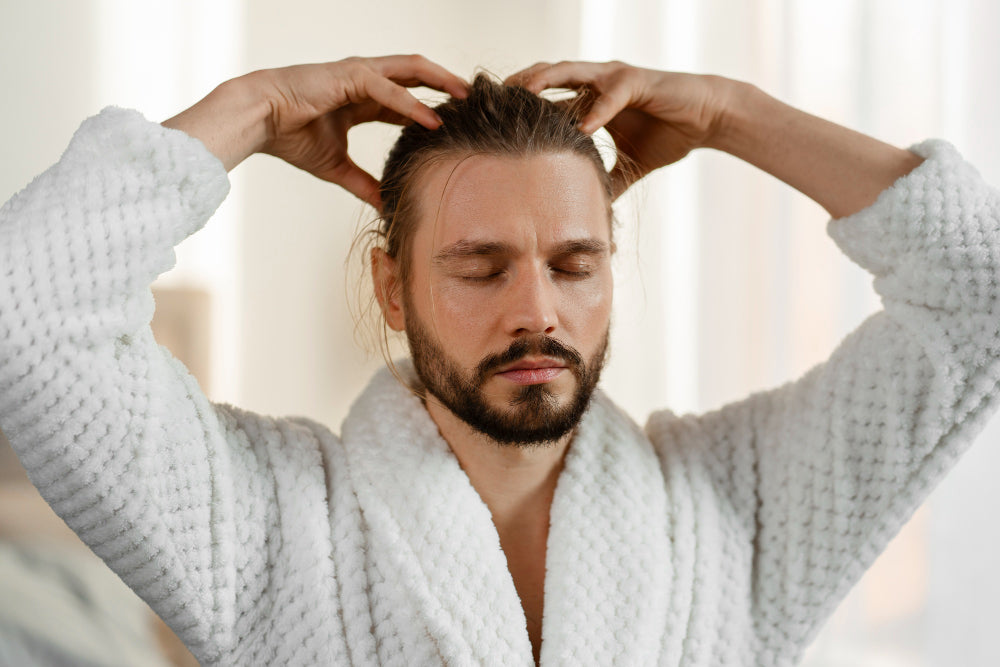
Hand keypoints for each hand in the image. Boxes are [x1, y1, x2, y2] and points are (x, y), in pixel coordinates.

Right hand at [163, 55, 467, 206]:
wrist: (257, 121)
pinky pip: (388, 90)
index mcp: (362, 98)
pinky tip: (432, 120)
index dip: (433, 108)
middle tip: (476, 102)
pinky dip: (411, 105)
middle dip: (447, 86)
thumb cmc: (289, 137)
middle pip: (417, 76)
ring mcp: (358, 74)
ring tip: (467, 98)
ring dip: (441, 83)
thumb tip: (384, 206)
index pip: (408, 98)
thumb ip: (363, 183)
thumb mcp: (336, 167)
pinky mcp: (348, 77)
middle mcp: (364, 81)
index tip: (460, 124)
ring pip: (410, 71)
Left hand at [507, 61, 732, 197]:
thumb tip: (591, 210)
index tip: (488, 121)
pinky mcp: (637, 82)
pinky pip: (612, 93)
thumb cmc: (667, 135)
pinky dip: (597, 109)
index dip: (518, 107)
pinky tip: (582, 126)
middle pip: (546, 77)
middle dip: (517, 86)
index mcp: (588, 98)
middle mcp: (595, 82)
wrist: (706, 119)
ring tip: (521, 94)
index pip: (545, 98)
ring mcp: (613, 78)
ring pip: (571, 72)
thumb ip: (607, 180)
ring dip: (546, 81)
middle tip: (488, 101)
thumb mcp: (629, 165)